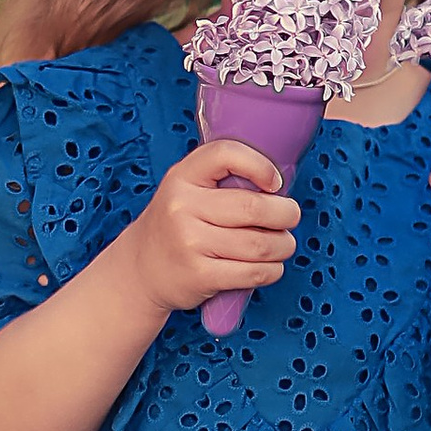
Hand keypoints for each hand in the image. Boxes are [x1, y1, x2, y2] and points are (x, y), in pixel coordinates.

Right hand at [129, 139, 300, 311]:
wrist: (141, 268)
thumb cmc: (176, 225)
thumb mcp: (186, 189)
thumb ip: (222, 179)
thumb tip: (279, 187)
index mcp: (182, 176)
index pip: (225, 154)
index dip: (260, 165)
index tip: (275, 183)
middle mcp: (182, 207)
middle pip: (254, 207)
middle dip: (286, 214)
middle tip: (289, 217)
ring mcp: (189, 243)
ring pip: (260, 244)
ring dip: (283, 246)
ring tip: (282, 245)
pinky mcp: (199, 275)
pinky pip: (253, 273)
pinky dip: (272, 270)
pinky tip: (269, 266)